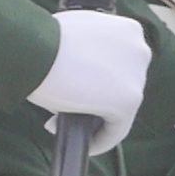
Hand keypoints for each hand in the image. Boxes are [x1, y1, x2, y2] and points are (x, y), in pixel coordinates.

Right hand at [27, 10, 149, 154]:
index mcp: (128, 31)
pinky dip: (102, 139)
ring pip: (121, 106)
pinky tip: (86, 144)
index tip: (76, 87)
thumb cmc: (42, 41)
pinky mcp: (128, 100)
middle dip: (97, 96)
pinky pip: (117, 128)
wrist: (33, 48)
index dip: (98, 78)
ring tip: (68, 123)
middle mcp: (140, 50)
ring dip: (97, 116)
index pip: (120, 62)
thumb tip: (83, 78)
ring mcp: (137, 76)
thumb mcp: (76, 36)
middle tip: (69, 105)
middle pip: (123, 83)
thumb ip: (91, 52)